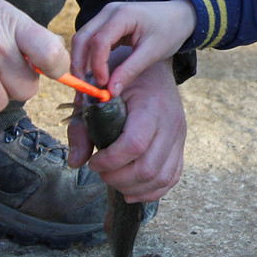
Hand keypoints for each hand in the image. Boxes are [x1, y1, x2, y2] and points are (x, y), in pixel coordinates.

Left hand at [67, 48, 186, 201]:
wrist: (153, 66)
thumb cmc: (121, 79)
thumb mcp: (97, 95)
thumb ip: (82, 127)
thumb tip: (76, 161)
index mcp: (150, 106)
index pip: (134, 144)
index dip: (110, 161)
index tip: (95, 161)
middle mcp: (170, 122)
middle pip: (148, 168)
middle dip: (118, 178)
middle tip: (102, 172)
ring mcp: (179, 135)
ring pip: (161, 178)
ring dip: (134, 188)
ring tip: (115, 180)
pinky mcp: (181, 144)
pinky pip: (172, 176)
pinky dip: (152, 190)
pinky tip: (132, 190)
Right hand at [71, 0, 195, 94]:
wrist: (179, 16)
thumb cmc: (170, 31)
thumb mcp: (152, 53)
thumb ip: (130, 71)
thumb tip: (110, 91)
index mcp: (123, 15)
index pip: (99, 41)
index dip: (97, 65)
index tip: (103, 85)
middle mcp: (109, 12)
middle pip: (82, 38)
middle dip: (79, 65)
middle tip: (83, 90)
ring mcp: (106, 16)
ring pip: (82, 39)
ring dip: (81, 63)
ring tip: (85, 86)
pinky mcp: (106, 24)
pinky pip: (90, 41)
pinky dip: (88, 58)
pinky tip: (92, 75)